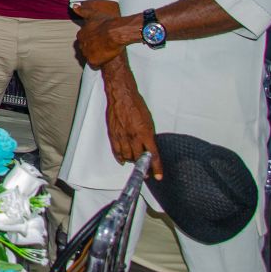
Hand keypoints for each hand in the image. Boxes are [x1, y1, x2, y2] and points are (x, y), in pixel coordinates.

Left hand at [72, 2, 135, 68]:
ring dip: (96, 55)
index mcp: (81, 34)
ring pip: (89, 56)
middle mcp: (81, 44)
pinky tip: (106, 59)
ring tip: (106, 52)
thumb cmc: (107, 22)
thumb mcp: (94, 14)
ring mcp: (86, 53)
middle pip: (86, 48)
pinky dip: (99, 63)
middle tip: (103, 46)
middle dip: (93, 47)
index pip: (84, 39)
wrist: (116, 32)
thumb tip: (73, 6)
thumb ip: (83, 11)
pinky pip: (95, 64)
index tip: (100, 39)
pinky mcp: (92, 61)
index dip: (93, 39)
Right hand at [100, 58, 162, 178]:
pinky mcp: (113, 134)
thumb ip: (149, 135)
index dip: (156, 168)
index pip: (153, 155)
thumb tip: (149, 146)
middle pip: (138, 158)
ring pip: (127, 156)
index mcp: (146, 133)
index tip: (158, 176)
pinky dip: (120, 157)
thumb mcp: (149, 121)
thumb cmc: (136, 105)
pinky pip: (116, 150)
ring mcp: (122, 136)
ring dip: (132, 161)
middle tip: (146, 170)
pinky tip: (123, 160)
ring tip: (135, 162)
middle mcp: (133, 137)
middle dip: (143, 165)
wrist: (121, 95)